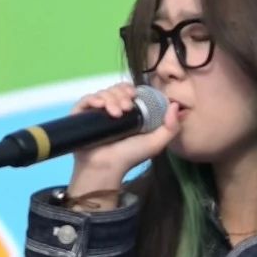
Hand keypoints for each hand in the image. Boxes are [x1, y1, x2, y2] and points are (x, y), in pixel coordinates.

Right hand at [64, 80, 173, 202]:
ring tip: (116, 114)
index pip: (128, 91)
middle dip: (121, 94)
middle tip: (126, 108)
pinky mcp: (81, 115)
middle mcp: (112, 110)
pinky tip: (100, 107)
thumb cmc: (130, 156)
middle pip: (116, 89)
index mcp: (128, 113)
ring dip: (111, 99)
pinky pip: (87, 99)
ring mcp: (96, 112)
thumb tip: (176, 105)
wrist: (106, 167)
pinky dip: (94, 99)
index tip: (133, 95)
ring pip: (103, 92)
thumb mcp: (156, 143)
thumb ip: (171, 127)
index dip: (131, 89)